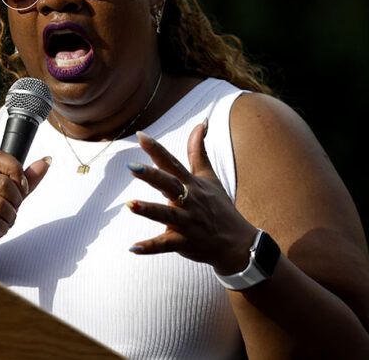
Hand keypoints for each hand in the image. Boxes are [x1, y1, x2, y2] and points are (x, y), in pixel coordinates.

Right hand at [0, 151, 51, 260]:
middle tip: (11, 208)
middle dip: (16, 200)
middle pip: (3, 182)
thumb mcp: (8, 196)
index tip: (21, 186)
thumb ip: (26, 180)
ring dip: (9, 217)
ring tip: (3, 220)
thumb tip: (45, 161)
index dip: (16, 170)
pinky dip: (2, 229)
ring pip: (0, 204)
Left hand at [125, 120, 257, 273]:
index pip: (172, 163)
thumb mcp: (209, 177)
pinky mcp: (185, 242)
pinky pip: (166, 245)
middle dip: (152, 176)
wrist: (239, 244)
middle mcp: (190, 201)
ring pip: (167, 215)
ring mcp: (188, 223)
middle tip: (131, 167)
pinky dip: (151, 246)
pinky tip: (133, 247)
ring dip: (149, 210)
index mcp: (192, 184)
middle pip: (169, 185)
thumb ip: (198, 151)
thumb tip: (201, 122)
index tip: (140, 136)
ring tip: (130, 205)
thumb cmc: (219, 207)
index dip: (157, 150)